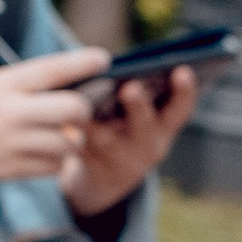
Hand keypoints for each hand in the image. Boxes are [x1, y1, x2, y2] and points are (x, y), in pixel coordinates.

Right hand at [0, 45, 106, 189]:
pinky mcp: (8, 169)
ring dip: (72, 140)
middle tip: (78, 111)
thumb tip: (74, 92)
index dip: (83, 62)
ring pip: (69, 143)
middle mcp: (10, 112)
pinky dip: (57, 160)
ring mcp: (10, 143)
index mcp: (3, 84)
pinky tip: (44, 153)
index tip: (103, 59)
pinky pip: (53, 167)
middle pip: (73, 109)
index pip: (53, 69)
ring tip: (61, 136)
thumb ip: (27, 87)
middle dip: (84, 111)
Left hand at [64, 62, 196, 215]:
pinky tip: (57, 118)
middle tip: (131, 87)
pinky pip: (78, 150)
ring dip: (93, 123)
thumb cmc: (123, 128)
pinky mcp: (90, 169)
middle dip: (138, 106)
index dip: (184, 91)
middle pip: (144, 125)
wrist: (105, 179)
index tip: (183, 70)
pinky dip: (68, 134)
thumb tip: (113, 61)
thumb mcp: (138, 116)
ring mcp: (120, 160)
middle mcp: (147, 146)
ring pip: (105, 140)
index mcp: (163, 127)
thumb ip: (136, 92)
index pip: (179, 109)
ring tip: (80, 104)